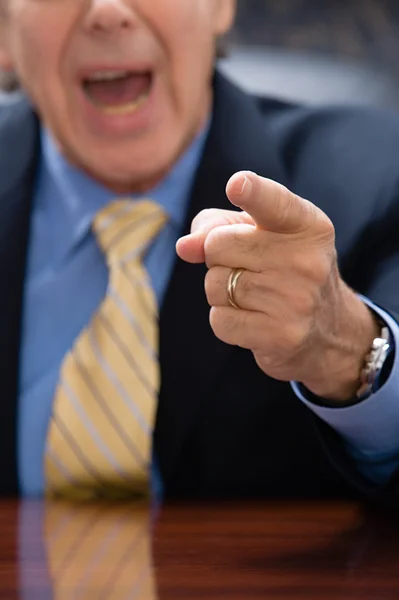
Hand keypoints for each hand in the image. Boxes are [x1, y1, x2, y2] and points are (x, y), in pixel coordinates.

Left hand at [176, 171, 379, 401]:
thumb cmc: (283, 269)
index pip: (274, 203)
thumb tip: (185, 246)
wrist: (326, 330)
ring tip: (254, 296)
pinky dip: (225, 320)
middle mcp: (307, 260)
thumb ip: (218, 226)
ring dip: (221, 291)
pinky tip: (253, 320)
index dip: (252, 192)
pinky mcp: (281, 335)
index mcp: (307, 225)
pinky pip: (219, 320)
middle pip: (218, 245)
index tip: (237, 184)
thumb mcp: (261, 235)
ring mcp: (296, 300)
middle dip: (218, 257)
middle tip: (248, 268)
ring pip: (215, 285)